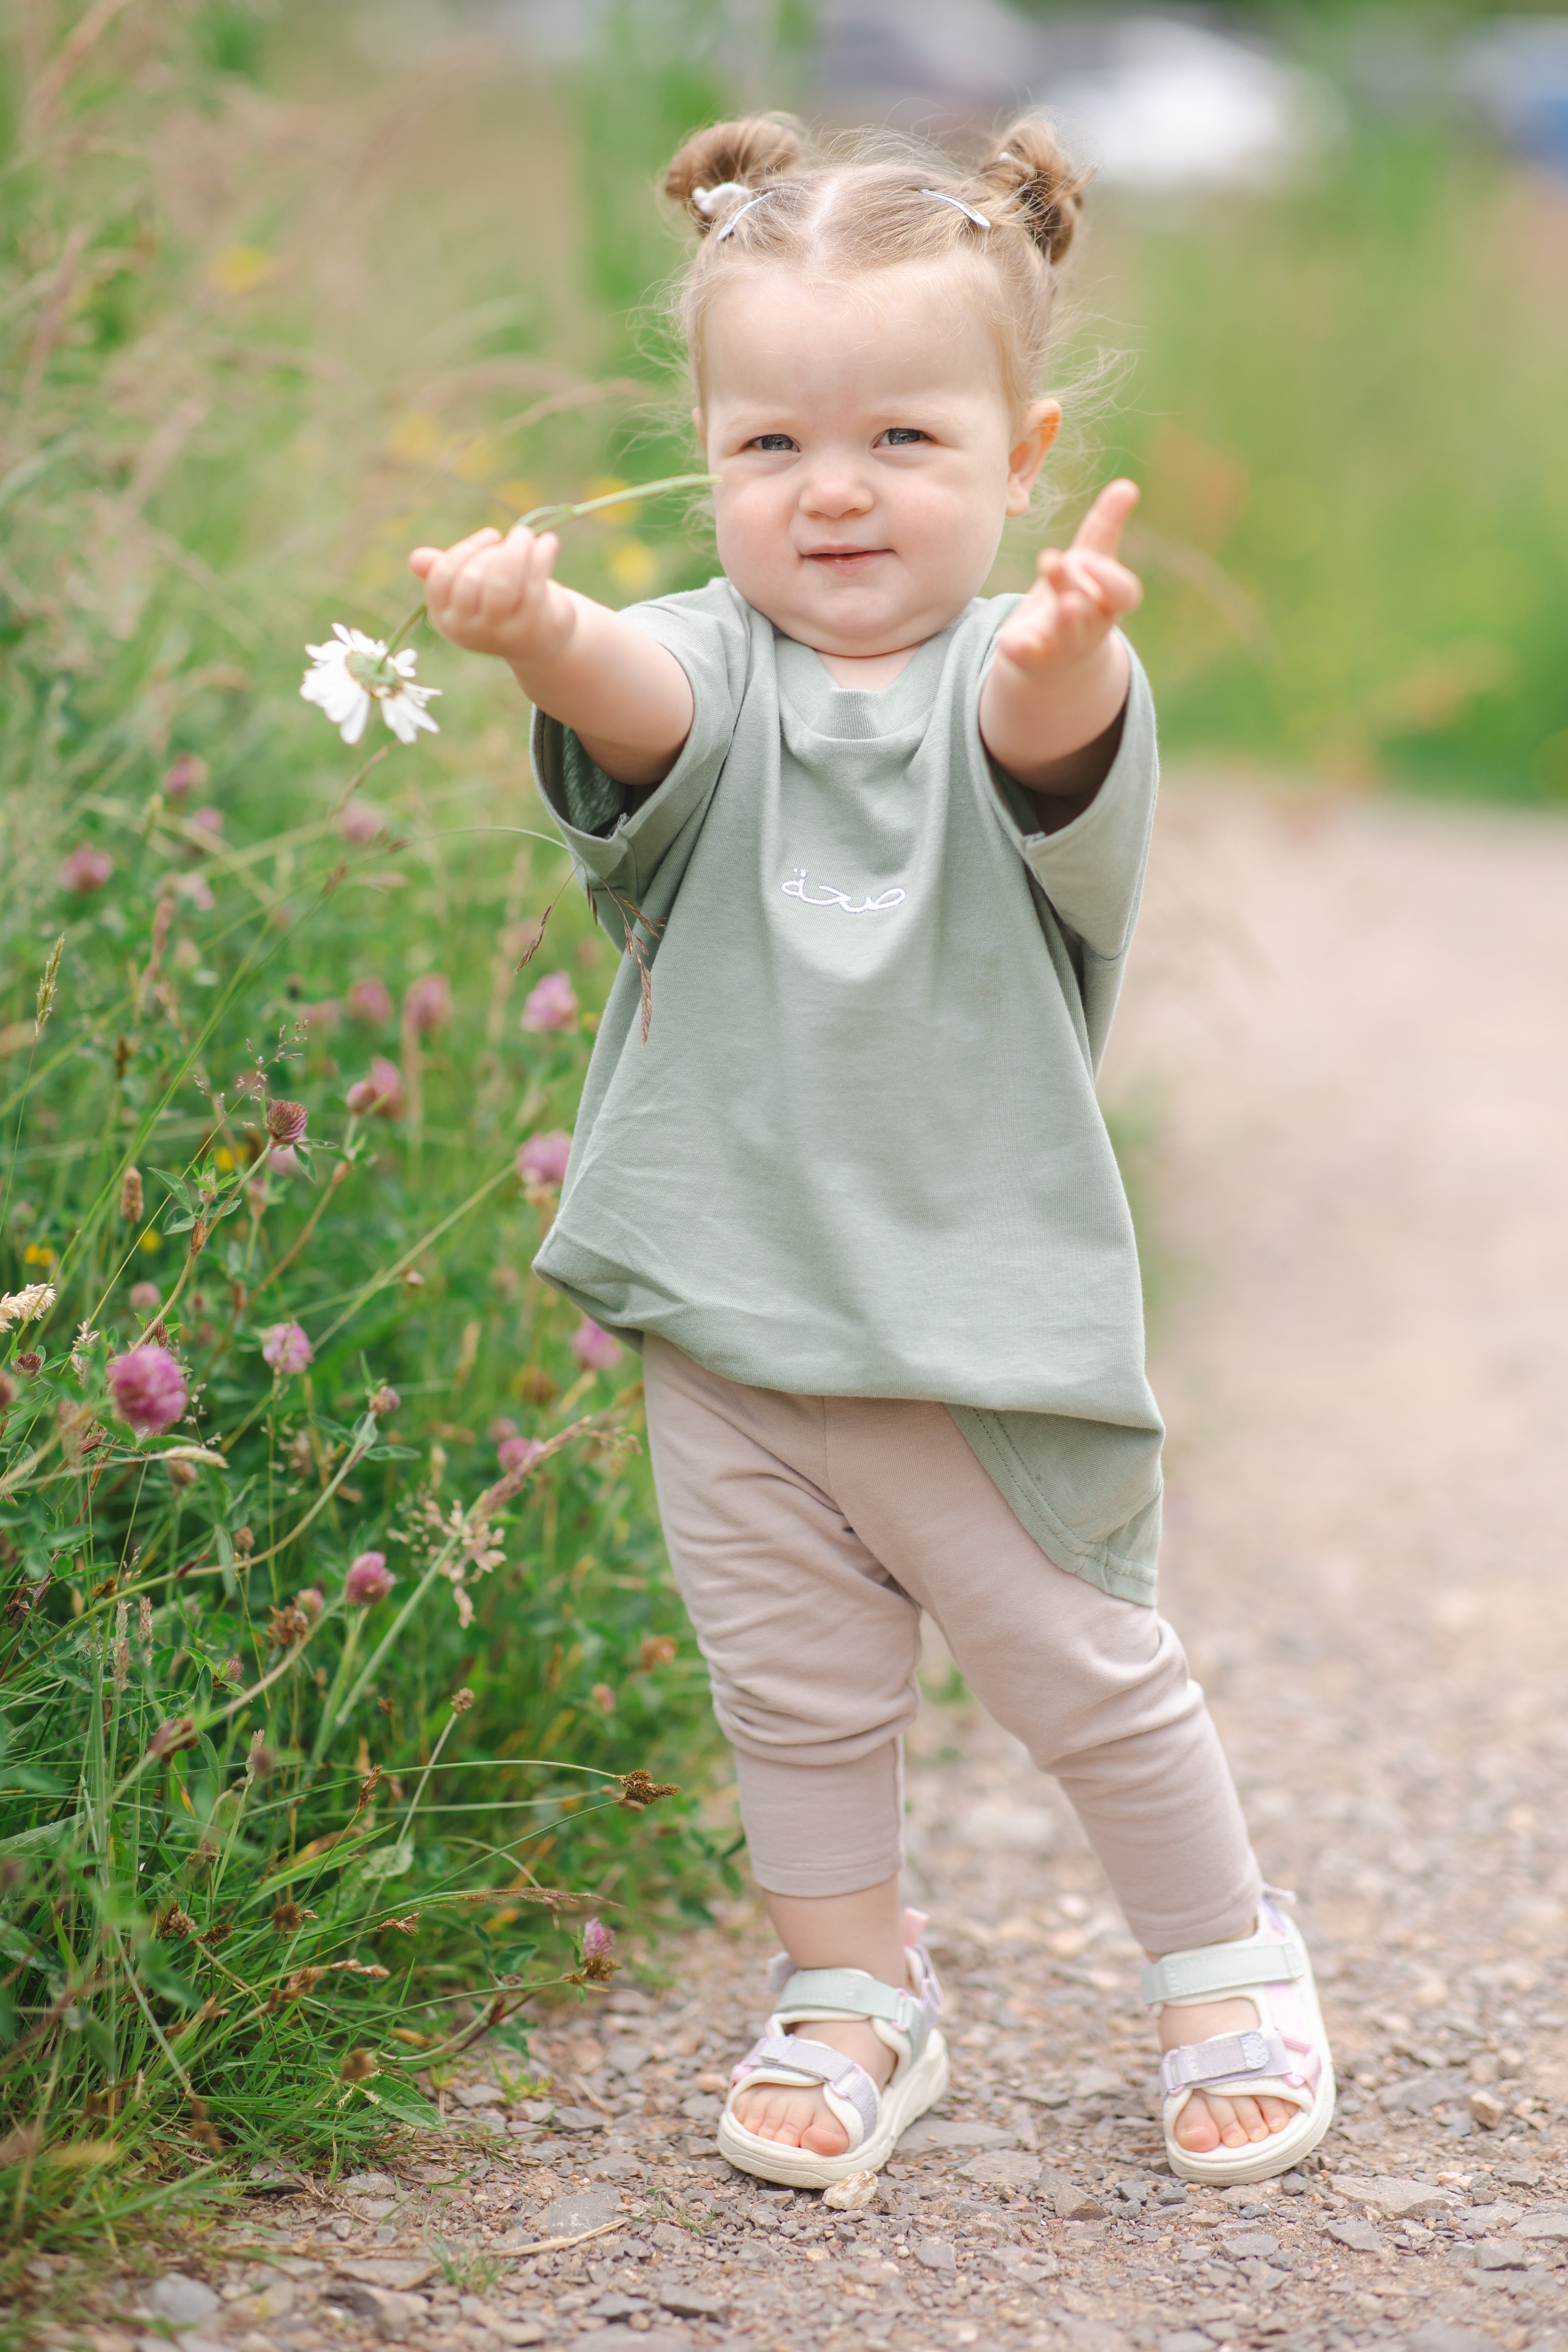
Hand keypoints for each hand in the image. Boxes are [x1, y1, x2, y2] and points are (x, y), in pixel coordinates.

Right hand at [408, 524, 573, 670]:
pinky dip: (542, 556)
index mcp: (446, 619)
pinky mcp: (531, 630)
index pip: (442, 578)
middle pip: (471, 579)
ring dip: (518, 549)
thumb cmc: (500, 604)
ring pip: (501, 584)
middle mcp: (469, 631)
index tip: (492, 536)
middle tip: (518, 535)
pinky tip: (549, 543)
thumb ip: (445, 572)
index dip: (467, 549)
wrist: (540, 639)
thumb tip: (416, 559)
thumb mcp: (471, 589)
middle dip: (495, 550)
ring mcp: (500, 634)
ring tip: (529, 536)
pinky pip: (533, 586)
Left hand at [995, 479, 1143, 676]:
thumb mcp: (1090, 561)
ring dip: (1062, 620)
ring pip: (1067, 636)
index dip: (1109, 578)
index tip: (1087, 557)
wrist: (1054, 654)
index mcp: (1108, 602)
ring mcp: (1063, 647)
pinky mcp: (1033, 658)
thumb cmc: (1077, 595)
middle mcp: (1090, 627)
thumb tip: (1128, 484)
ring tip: (1057, 602)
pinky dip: (1023, 650)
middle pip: (1090, 609)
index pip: (1123, 594)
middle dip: (1072, 586)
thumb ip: (1105, 527)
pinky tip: (1011, 641)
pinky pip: (1030, 657)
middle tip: (1050, 560)